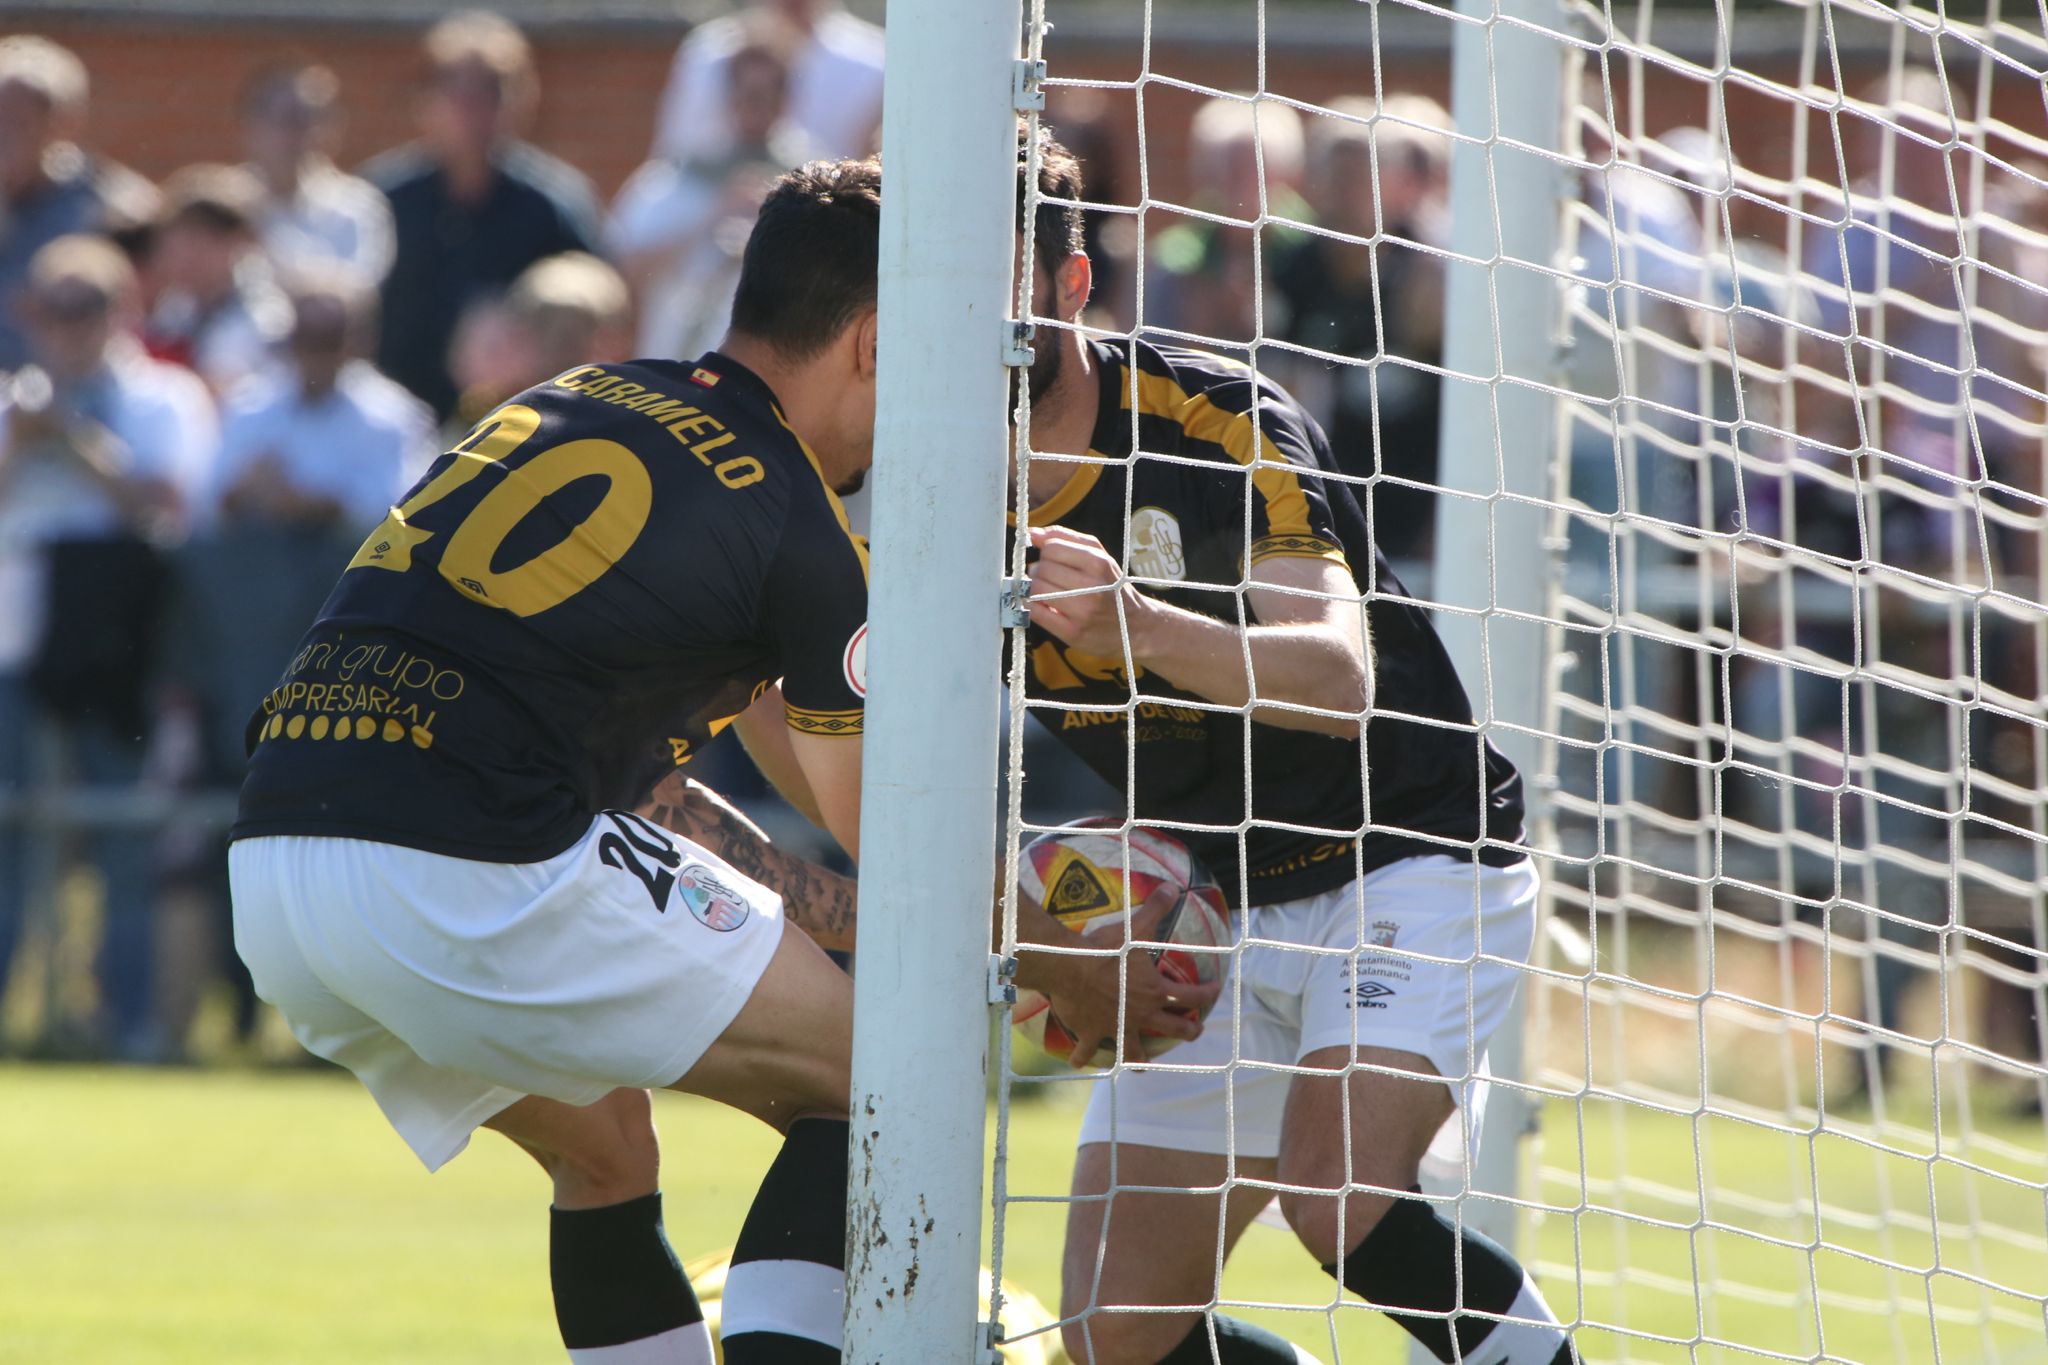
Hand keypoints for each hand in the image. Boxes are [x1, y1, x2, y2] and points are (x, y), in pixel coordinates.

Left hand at [1026, 524, 1155, 657]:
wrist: (1136, 626)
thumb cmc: (1112, 587)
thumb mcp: (1099, 556)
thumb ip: (1066, 538)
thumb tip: (1032, 533)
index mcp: (1098, 562)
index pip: (1052, 548)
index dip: (1046, 553)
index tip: (1051, 561)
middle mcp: (1092, 586)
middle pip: (1042, 568)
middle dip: (1039, 572)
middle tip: (1049, 579)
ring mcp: (1082, 611)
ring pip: (1036, 589)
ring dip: (1033, 589)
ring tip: (1046, 592)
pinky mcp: (1072, 632)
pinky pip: (1036, 612)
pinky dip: (1032, 607)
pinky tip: (1042, 606)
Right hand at [1035, 886, 1222, 1065]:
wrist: (1068, 966)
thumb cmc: (1103, 949)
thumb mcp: (1133, 927)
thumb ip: (1155, 909)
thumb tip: (1172, 887)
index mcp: (1155, 991)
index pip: (1191, 996)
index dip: (1207, 993)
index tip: (1216, 990)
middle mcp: (1141, 1014)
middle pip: (1173, 1029)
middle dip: (1188, 1031)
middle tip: (1194, 1032)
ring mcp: (1117, 1026)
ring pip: (1134, 1051)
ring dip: (1140, 1059)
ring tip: (1144, 1065)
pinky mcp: (1092, 1032)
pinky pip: (1087, 1050)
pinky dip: (1081, 1057)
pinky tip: (1075, 1062)